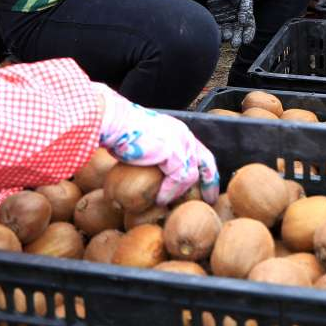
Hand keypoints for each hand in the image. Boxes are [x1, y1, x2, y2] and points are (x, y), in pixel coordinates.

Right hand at [95, 84, 219, 204]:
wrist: (116, 121)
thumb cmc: (122, 131)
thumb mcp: (147, 141)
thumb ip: (156, 155)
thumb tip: (154, 172)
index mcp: (179, 131)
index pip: (199, 151)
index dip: (204, 169)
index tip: (206, 183)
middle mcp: (184, 135)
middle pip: (206, 162)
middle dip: (209, 182)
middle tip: (210, 198)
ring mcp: (180, 144)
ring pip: (190, 174)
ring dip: (180, 192)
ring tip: (169, 203)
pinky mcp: (173, 153)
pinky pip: (177, 179)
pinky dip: (169, 192)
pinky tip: (160, 200)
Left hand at [202, 0, 255, 47]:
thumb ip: (246, 8)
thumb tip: (243, 22)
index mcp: (245, 15)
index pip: (249, 27)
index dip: (248, 35)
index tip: (246, 41)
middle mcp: (236, 19)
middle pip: (238, 32)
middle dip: (237, 39)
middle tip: (235, 44)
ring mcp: (226, 20)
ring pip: (228, 32)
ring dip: (227, 37)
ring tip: (227, 38)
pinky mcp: (216, 18)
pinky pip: (217, 28)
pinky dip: (217, 33)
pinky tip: (218, 36)